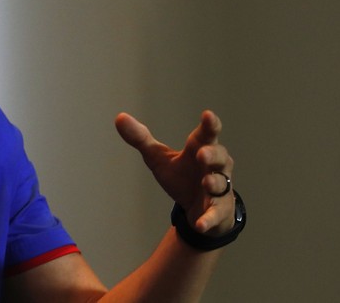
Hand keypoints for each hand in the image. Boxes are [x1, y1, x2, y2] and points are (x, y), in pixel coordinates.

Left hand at [115, 110, 235, 235]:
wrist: (196, 209)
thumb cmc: (181, 176)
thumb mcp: (158, 158)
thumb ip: (140, 139)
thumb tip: (119, 117)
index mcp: (200, 149)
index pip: (206, 134)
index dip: (209, 124)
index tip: (207, 115)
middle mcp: (214, 166)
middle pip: (219, 156)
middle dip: (211, 154)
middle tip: (201, 154)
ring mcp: (219, 189)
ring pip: (221, 182)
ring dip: (214, 182)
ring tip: (206, 181)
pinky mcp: (217, 211)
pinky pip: (215, 214)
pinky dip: (208, 218)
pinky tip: (200, 223)